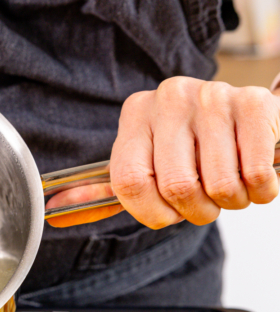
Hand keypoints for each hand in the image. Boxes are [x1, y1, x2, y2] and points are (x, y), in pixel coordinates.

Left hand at [47, 77, 279, 227]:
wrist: (248, 117)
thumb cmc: (191, 150)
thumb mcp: (143, 165)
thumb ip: (102, 193)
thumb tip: (53, 215)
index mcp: (135, 114)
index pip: (128, 182)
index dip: (152, 213)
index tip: (168, 215)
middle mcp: (168, 99)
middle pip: (175, 186)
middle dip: (196, 212)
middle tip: (206, 204)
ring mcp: (212, 96)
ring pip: (218, 184)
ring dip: (230, 202)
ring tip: (231, 187)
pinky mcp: (253, 103)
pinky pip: (255, 173)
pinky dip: (260, 190)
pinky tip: (255, 179)